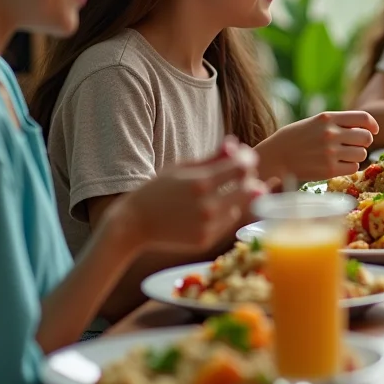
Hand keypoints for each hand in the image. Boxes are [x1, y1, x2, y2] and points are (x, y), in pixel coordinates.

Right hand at [121, 136, 265, 252]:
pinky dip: (224, 214)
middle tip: (240, 175)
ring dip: (236, 198)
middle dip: (248, 179)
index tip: (244, 157)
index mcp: (201, 182)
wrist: (134, 224)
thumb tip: (234, 143)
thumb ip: (212, 157)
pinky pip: (227, 223)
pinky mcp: (206, 240)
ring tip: (220, 192)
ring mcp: (208, 226)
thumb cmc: (157, 190)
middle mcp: (208, 206)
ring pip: (239, 207)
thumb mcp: (181, 168)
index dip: (247, 160)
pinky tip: (209, 208)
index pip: (241, 168)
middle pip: (249, 189)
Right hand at [256, 111, 378, 182]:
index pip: (363, 118)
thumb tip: (364, 129)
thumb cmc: (294, 139)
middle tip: (354, 146)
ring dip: (356, 156)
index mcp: (327, 118)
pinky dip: (349, 167)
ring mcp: (330, 152)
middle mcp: (331, 133)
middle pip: (366, 138)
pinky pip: (353, 168)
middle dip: (364, 142)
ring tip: (342, 156)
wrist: (275, 158)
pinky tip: (337, 165)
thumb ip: (336, 123)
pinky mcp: (329, 169)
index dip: (372, 125)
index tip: (373, 131)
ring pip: (362, 154)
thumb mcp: (314, 122)